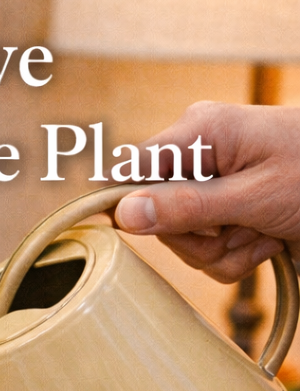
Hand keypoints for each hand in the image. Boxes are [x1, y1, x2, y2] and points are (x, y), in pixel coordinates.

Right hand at [113, 102, 299, 282]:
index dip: (129, 204)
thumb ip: (188, 207)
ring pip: (183, 241)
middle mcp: (200, 155)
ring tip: (263, 235)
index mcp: (200, 132)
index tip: (138, 231)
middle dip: (198, 238)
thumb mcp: (255, 196)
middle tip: (240, 231)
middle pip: (156, 216)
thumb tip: (123, 213)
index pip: (132, 169)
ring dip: (223, 251)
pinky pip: (206, 251)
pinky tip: (267, 242)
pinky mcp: (226, 212)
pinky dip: (236, 257)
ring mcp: (213, 186)